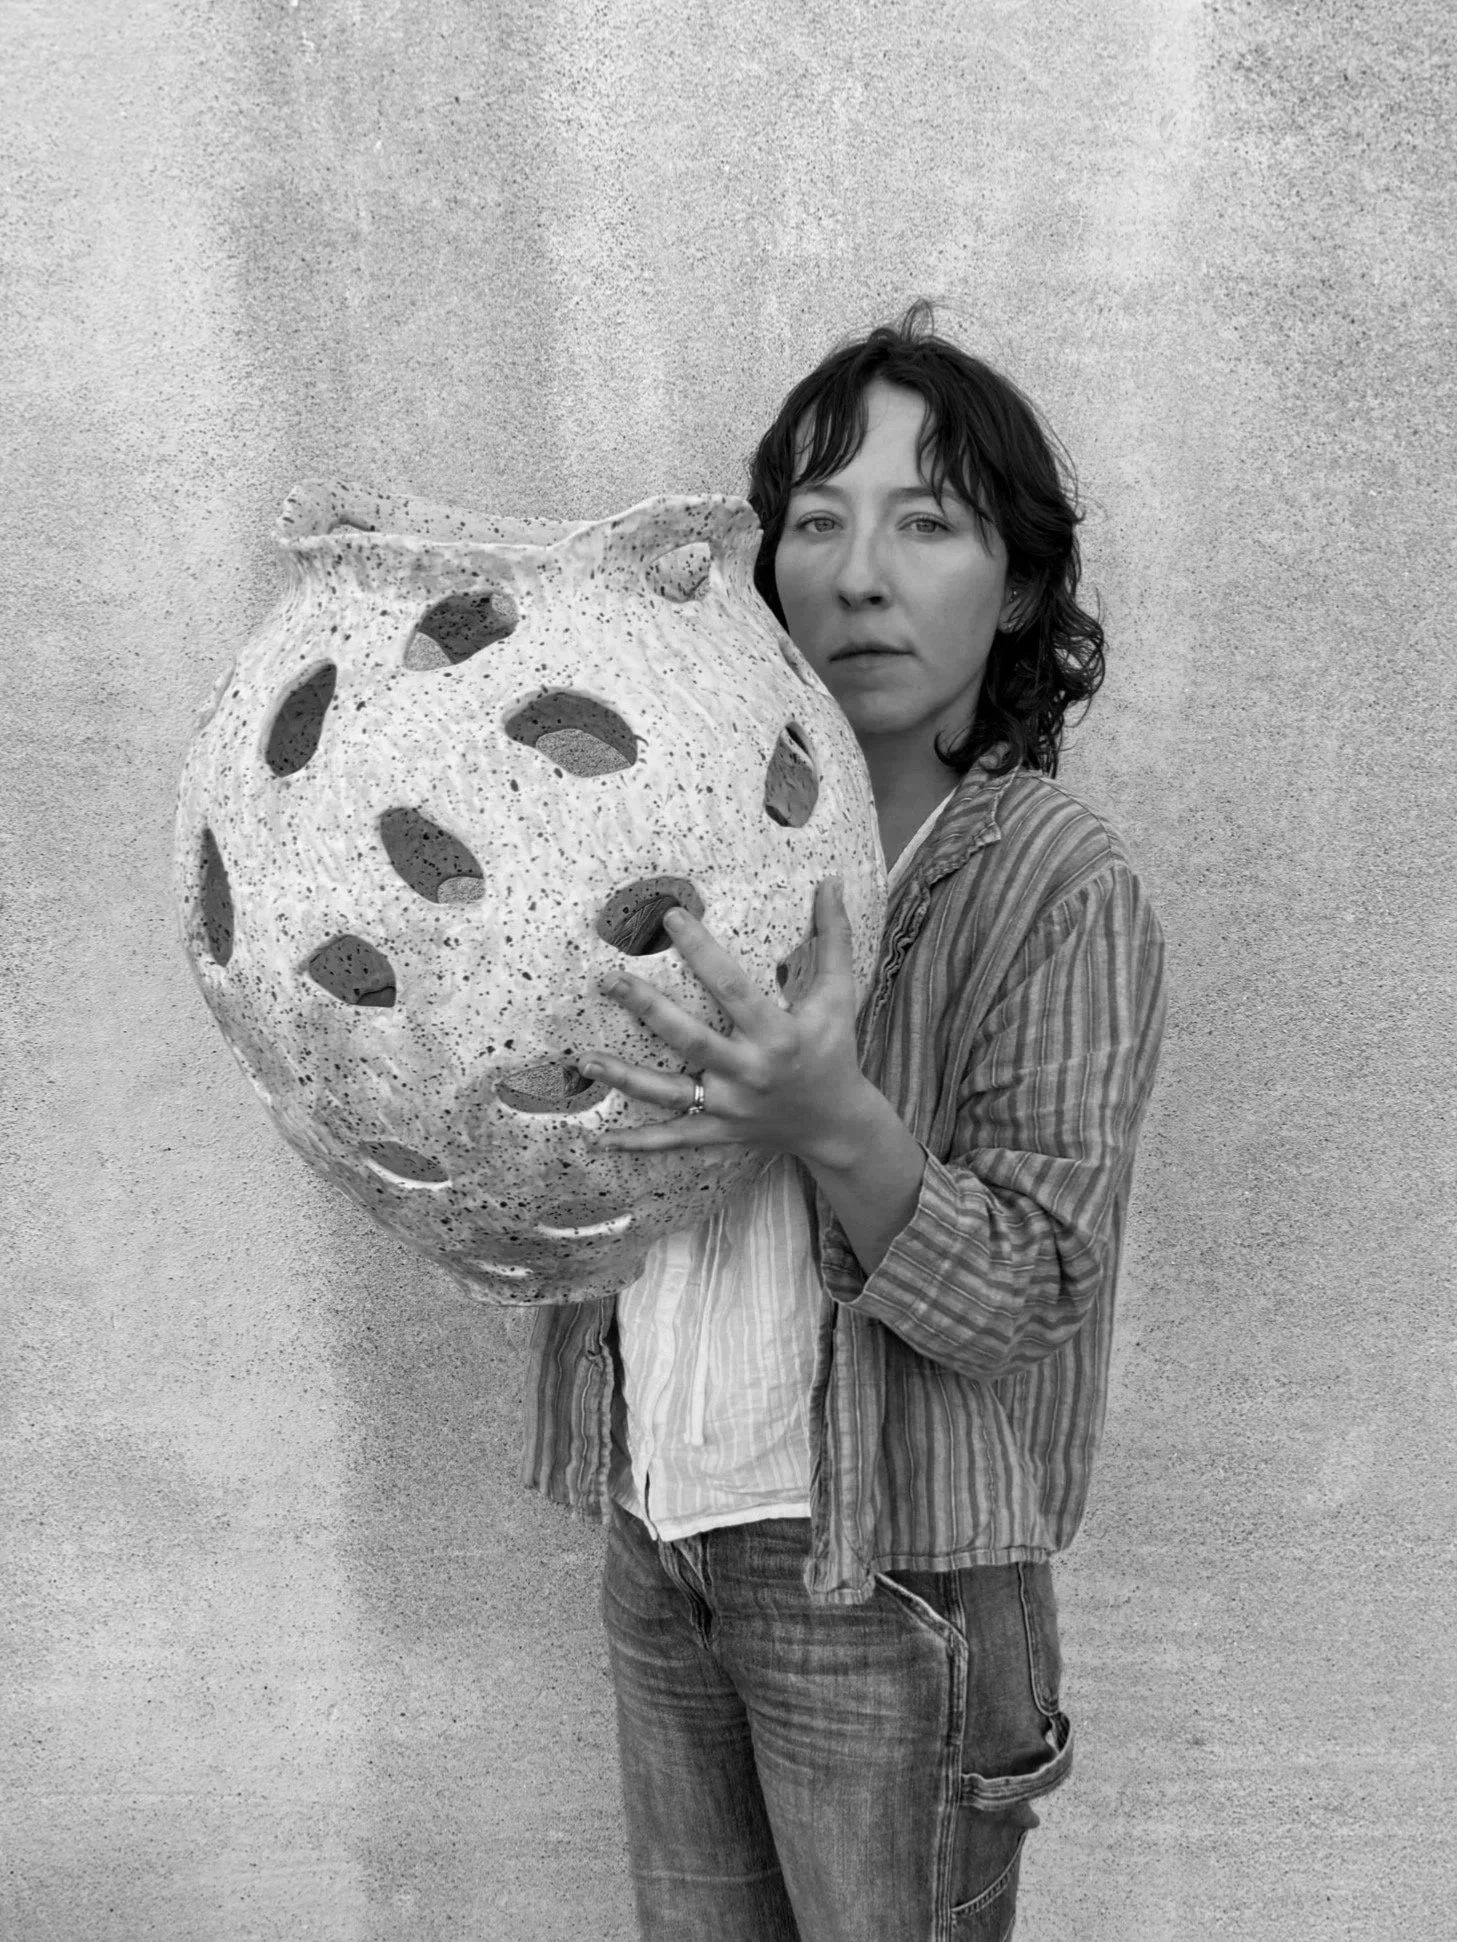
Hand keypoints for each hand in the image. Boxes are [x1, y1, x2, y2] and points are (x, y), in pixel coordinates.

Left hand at [577, 879, 872, 1168]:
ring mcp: (730, 1107)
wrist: (837, 1124)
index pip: (733, 987)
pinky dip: (637, 1142)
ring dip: (625, 1078)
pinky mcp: (719, 1131)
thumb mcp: (839, 994)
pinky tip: (599, 1141)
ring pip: (670, 1093)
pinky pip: (673, 1138)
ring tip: (584, 1059)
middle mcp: (749, 1071)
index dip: (702, 951)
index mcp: (777, 1034)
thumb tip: (832, 880)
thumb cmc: (833, 1050)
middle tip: (607, 980)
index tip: (670, 917)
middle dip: (647, 1009)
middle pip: (690, 1038)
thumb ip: (834, 937)